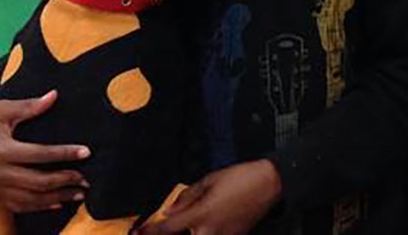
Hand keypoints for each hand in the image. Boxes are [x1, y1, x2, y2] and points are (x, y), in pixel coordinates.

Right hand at [0, 90, 89, 212]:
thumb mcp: (2, 110)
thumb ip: (29, 106)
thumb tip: (54, 95)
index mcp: (2, 150)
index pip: (39, 154)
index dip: (64, 153)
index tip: (86, 152)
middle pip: (37, 182)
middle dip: (65, 180)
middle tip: (87, 178)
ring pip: (30, 199)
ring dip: (57, 198)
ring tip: (79, 194)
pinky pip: (18, 206)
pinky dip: (39, 207)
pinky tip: (57, 204)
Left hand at [138, 159, 281, 234]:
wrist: (270, 183)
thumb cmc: (241, 177)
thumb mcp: (210, 180)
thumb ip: (187, 197)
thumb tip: (171, 210)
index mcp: (201, 215)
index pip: (166, 229)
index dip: (148, 232)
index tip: (138, 233)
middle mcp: (210, 231)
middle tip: (159, 230)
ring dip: (188, 234)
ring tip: (186, 226)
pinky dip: (203, 233)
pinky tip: (201, 229)